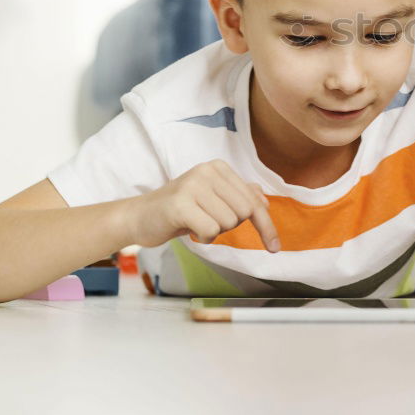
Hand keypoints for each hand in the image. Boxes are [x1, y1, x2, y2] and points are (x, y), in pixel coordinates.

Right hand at [125, 160, 279, 251]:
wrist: (139, 217)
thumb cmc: (180, 210)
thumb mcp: (212, 199)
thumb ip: (238, 196)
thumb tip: (264, 201)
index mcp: (219, 168)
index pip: (254, 200)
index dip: (266, 226)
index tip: (275, 247)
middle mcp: (208, 171)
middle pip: (244, 212)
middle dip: (230, 226)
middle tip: (208, 222)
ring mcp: (193, 185)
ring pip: (228, 222)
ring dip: (215, 232)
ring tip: (196, 224)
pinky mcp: (180, 204)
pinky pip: (211, 231)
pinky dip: (203, 238)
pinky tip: (189, 231)